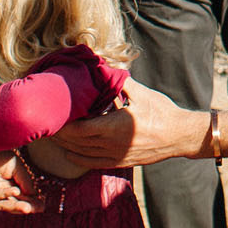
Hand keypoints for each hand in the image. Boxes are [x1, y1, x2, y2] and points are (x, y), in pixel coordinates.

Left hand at [0, 145, 44, 213]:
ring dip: (15, 206)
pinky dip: (3, 193)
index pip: (20, 199)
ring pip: (2, 204)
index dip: (31, 202)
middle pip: (12, 204)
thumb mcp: (16, 168)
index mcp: (6, 188)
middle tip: (38, 209)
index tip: (43, 206)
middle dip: (25, 207)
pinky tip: (15, 191)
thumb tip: (34, 195)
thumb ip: (24, 181)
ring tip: (28, 208)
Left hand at [50, 80, 210, 168]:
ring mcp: (114, 157)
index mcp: (114, 128)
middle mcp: (111, 146)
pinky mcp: (119, 163)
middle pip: (75, 143)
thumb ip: (119, 81)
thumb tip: (102, 65)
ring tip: (54, 134)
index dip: (63, 124)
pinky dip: (77, 157)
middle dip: (59, 134)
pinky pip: (91, 163)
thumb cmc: (162, 112)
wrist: (179, 136)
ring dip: (65, 146)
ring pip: (80, 155)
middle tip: (48, 122)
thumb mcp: (141, 93)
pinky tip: (70, 151)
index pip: (78, 130)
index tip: (54, 113)